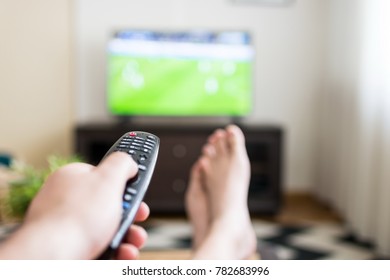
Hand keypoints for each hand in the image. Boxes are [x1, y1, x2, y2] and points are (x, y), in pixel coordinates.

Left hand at [0, 152, 148, 258]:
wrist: (51, 256)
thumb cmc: (76, 217)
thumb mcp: (108, 179)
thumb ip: (121, 164)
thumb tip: (129, 163)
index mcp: (73, 178)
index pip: (103, 175)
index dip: (125, 183)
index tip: (138, 191)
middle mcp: (66, 201)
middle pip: (107, 205)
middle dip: (129, 215)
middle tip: (138, 218)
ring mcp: (64, 226)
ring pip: (104, 229)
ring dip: (126, 236)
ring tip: (132, 244)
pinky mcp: (66, 247)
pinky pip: (96, 246)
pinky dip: (113, 251)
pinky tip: (121, 254)